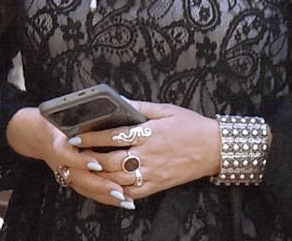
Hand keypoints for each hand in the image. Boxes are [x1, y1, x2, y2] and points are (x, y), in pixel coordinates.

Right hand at [7, 107, 132, 207]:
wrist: (34, 134)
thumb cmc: (53, 120)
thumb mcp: (62, 113)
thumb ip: (82, 114)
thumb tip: (111, 106)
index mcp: (56, 142)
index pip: (65, 154)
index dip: (81, 161)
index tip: (96, 163)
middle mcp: (60, 162)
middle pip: (79, 177)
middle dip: (100, 185)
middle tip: (119, 190)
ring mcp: (65, 173)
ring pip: (85, 188)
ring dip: (105, 195)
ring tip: (126, 200)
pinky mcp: (70, 180)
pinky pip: (88, 192)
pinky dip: (104, 197)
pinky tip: (121, 200)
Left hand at [72, 101, 221, 200]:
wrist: (216, 148)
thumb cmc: (191, 126)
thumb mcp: (165, 109)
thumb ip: (139, 106)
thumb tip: (118, 100)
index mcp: (149, 133)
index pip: (114, 135)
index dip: (92, 136)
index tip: (75, 135)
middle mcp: (149, 155)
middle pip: (112, 161)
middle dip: (91, 159)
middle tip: (75, 155)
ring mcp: (153, 172)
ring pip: (120, 179)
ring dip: (100, 176)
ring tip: (86, 170)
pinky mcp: (159, 185)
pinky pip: (134, 193)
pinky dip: (118, 191)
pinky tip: (107, 186)